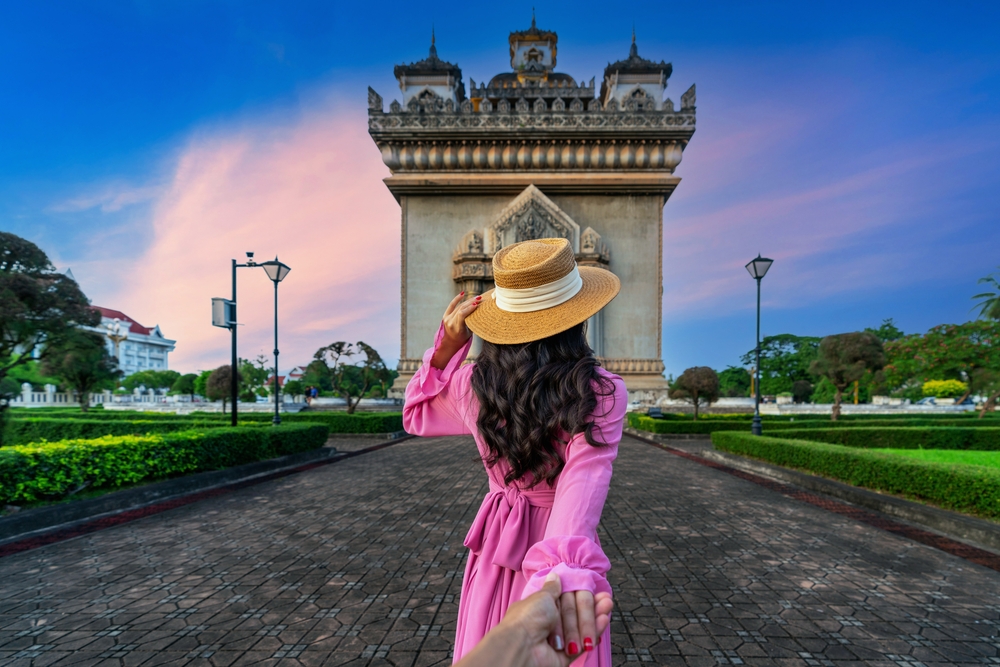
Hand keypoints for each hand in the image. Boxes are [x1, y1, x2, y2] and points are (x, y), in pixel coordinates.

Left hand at [430, 291, 481, 369]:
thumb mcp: (469, 332)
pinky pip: (451, 305)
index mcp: (457, 329)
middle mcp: (450, 323)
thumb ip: (472, 322)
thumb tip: (480, 310)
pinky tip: (463, 294)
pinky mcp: (445, 316)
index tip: (477, 305)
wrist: (450, 343)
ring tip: (476, 298)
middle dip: (471, 302)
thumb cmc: (463, 338)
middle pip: (461, 309)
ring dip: (468, 301)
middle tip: (480, 299)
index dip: (469, 308)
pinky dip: (457, 299)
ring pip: (458, 307)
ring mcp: (447, 319)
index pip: (462, 315)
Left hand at [455, 573, 612, 666]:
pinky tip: (603, 619)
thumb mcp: (542, 597)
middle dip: (590, 607)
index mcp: (540, 608)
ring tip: (608, 605)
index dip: (580, 595)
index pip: (565, 599)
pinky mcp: (565, 655)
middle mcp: (548, 623)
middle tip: (605, 600)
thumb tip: (555, 575)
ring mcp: (557, 640)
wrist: (522, 647)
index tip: (594, 590)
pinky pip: (582, 643)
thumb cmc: (528, 618)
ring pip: (581, 627)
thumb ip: (553, 588)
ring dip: (595, 616)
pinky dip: (594, 632)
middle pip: (575, 613)